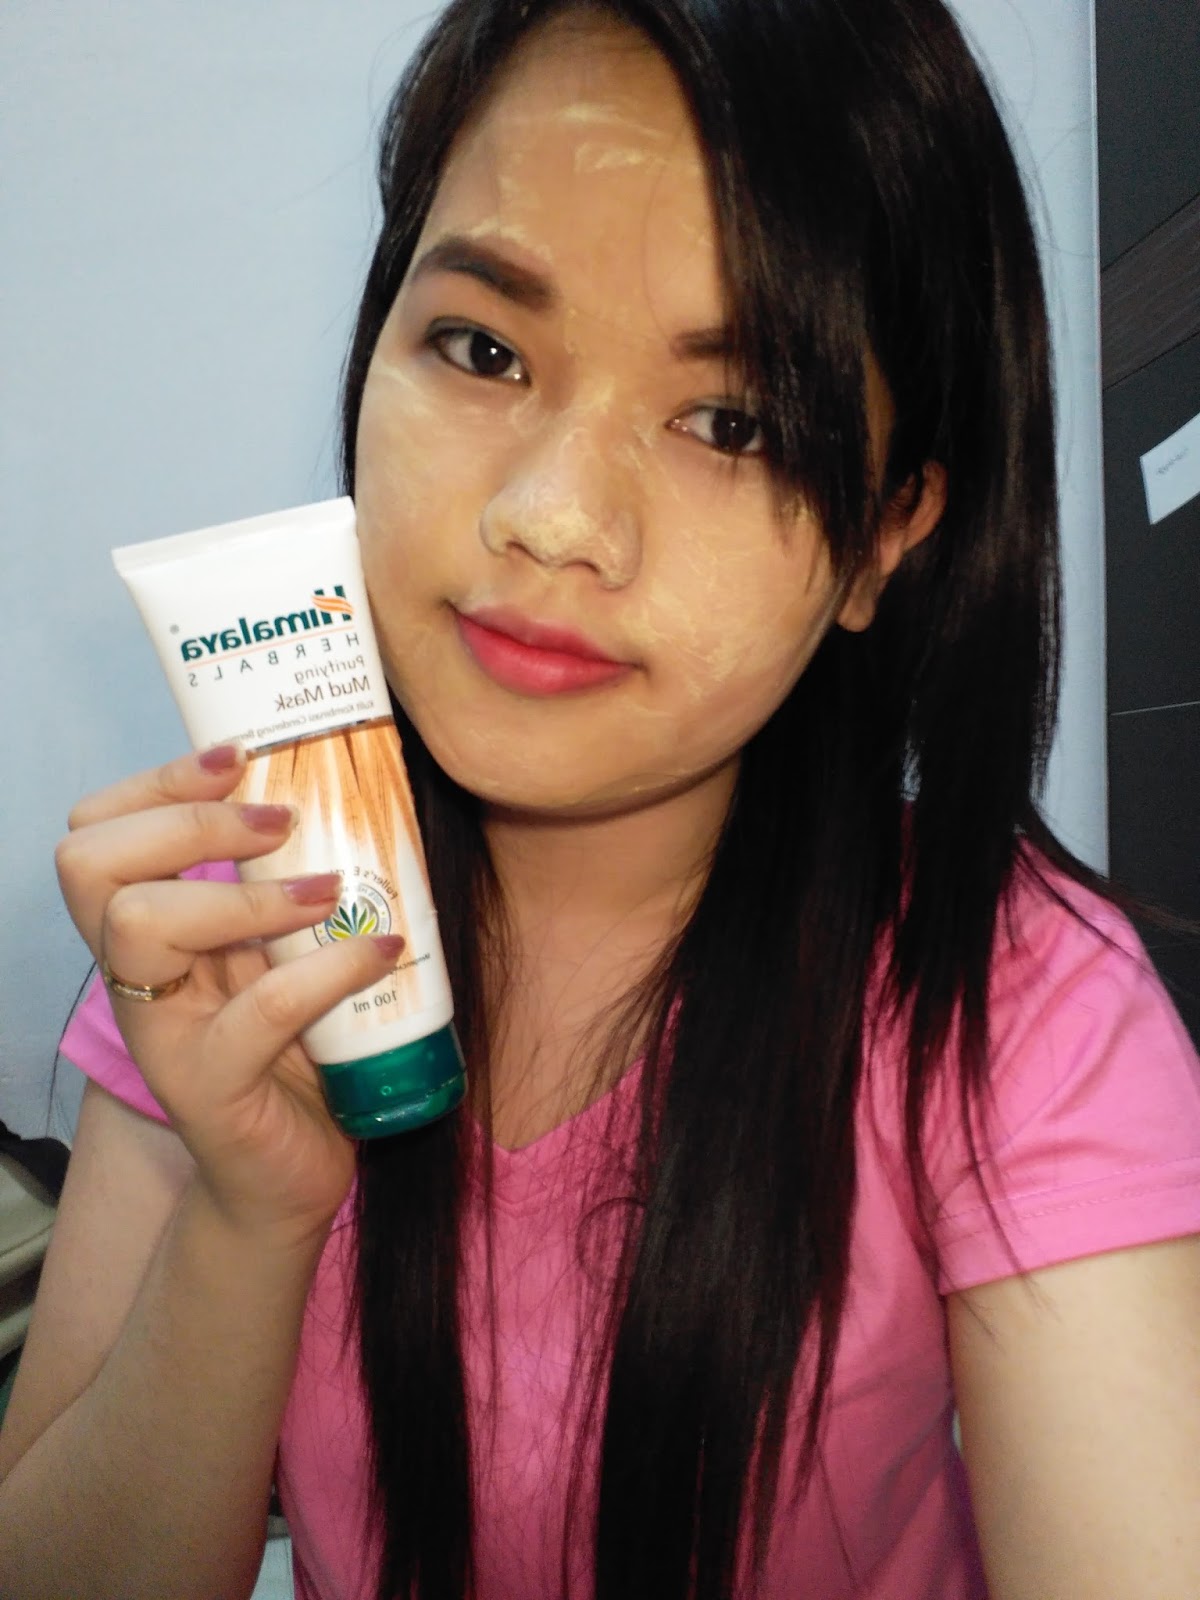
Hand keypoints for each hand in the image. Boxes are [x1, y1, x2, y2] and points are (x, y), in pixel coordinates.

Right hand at [55, 745, 403, 1244]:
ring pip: (141, 924)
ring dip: (244, 894)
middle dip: (187, 822)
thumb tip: (354, 787)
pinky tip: (381, 953)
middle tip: (280, 824)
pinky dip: (328, 971)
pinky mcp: (207, 1089)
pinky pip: (255, 1013)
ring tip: (328, 893)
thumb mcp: (284, 949)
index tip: (238, 758)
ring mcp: (162, 1032)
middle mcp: (136, 973)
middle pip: (91, 863)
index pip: (98, 831)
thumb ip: (287, 883)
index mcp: (149, 926)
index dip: (156, 783)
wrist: (288, 1174)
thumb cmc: (294, 1049)